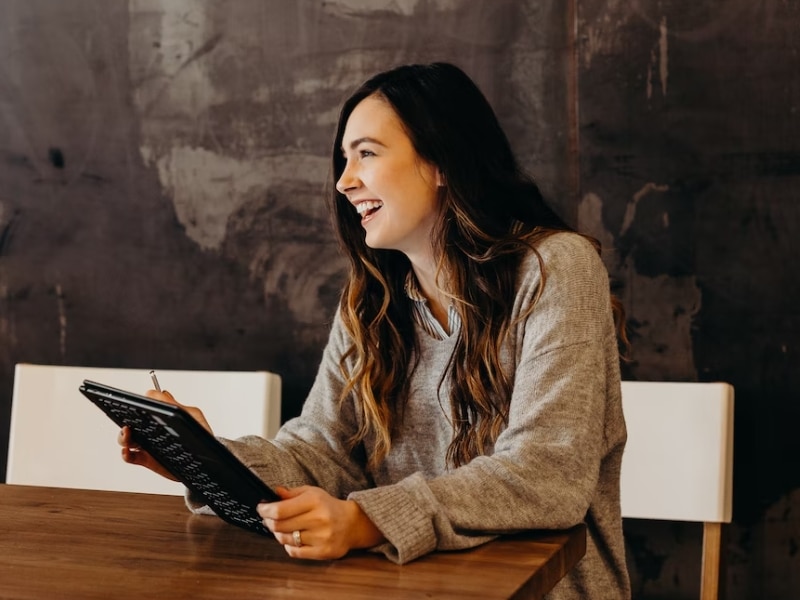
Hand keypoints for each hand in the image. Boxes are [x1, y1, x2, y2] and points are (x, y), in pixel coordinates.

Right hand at [116, 389, 213, 480]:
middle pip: (131, 422)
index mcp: (162, 416)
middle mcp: (152, 429)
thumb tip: (161, 393)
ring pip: (127, 439)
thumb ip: (177, 405)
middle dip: (125, 420)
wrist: (208, 458)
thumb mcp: (192, 415)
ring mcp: (148, 444)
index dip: (137, 405)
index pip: (144, 407)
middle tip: (128, 422)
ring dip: (123, 436)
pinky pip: (131, 457)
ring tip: (128, 433)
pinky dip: (125, 454)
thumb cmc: (201, 433)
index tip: (135, 404)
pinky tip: (127, 451)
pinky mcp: (147, 460)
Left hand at [257, 486, 384, 559]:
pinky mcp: (323, 552)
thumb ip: (291, 493)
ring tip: (282, 528)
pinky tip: (293, 539)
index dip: (265, 510)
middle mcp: (318, 519)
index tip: (261, 509)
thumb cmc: (328, 506)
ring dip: (278, 534)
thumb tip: (274, 493)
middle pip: (279, 526)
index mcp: (314, 501)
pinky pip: (294, 552)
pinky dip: (289, 545)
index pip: (280, 510)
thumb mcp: (312, 493)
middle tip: (268, 519)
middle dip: (269, 522)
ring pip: (285, 539)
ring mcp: (321, 537)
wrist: (352, 523)